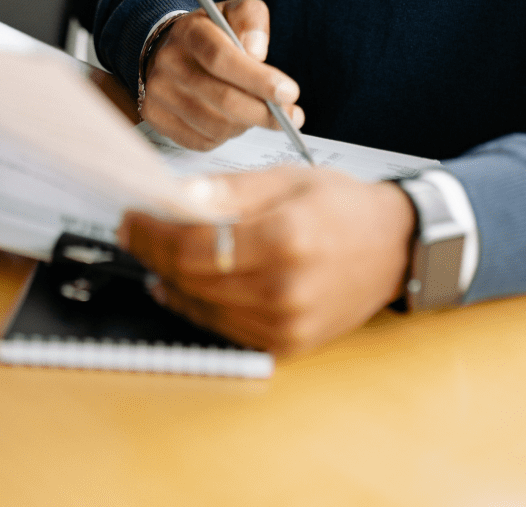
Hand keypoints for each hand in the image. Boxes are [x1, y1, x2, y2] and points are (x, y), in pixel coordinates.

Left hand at [119, 166, 416, 356]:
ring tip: (153, 255)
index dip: (153, 234)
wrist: (394, 247)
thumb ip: (229, 191)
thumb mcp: (286, 180)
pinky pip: (225, 328)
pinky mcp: (288, 345)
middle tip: (135, 232)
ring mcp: (287, 325)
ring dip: (169, 282)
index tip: (131, 218)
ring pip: (203, 308)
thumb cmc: (342, 206)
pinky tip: (181, 286)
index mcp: (285, 239)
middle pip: (193, 279)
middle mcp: (285, 289)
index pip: (195, 246)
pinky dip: (197, 306)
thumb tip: (176, 197)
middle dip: (154, 254)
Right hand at [141, 0, 303, 149]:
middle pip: (222, 98)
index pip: (221, 58)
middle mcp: (168, 62)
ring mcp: (158, 92)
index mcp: (189, 31)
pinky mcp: (155, 117)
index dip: (258, 79)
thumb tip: (257, 52)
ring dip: (246, 124)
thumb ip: (251, 20)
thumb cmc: (211, 33)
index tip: (290, 93)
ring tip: (257, 112)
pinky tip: (233, 121)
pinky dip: (226, 136)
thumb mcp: (234, 12)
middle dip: (263, 112)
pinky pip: (202, 140)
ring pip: (215, 125)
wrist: (167, 48)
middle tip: (293, 116)